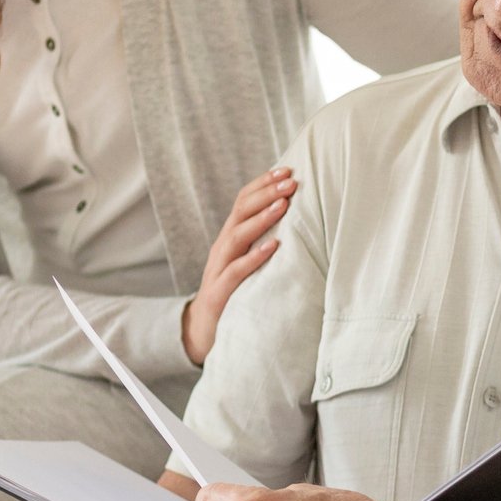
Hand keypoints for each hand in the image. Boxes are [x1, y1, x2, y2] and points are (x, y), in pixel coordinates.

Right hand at [181, 168, 293, 364]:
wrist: (204, 330)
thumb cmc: (236, 291)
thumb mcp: (248, 260)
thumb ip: (264, 239)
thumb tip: (296, 218)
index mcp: (231, 236)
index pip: (243, 201)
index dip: (263, 183)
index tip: (287, 170)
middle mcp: (223, 247)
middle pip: (240, 211)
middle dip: (266, 193)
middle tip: (292, 181)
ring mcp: (218, 269)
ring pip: (237, 236)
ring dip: (261, 218)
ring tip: (284, 205)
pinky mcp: (220, 292)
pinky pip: (236, 272)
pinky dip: (254, 257)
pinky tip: (273, 247)